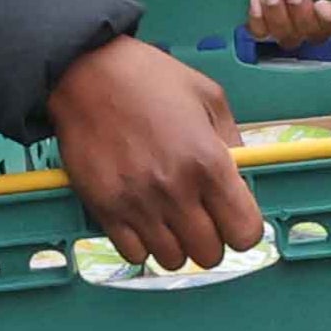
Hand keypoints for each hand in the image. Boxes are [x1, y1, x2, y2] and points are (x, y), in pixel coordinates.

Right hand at [45, 31, 266, 272]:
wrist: (85, 71)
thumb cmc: (147, 78)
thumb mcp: (208, 96)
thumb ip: (233, 141)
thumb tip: (242, 177)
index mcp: (208, 162)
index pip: (245, 233)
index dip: (243, 229)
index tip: (233, 218)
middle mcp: (175, 189)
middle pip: (210, 254)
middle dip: (211, 240)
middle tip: (199, 217)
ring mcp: (138, 203)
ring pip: (172, 260)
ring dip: (176, 244)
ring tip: (168, 219)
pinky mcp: (105, 208)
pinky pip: (134, 255)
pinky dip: (142, 245)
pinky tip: (141, 219)